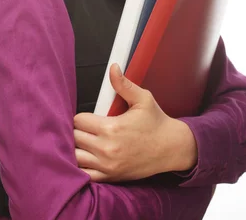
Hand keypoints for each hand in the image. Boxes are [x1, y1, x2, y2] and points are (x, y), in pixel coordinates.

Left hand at [73, 64, 197, 182]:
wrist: (171, 148)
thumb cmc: (156, 122)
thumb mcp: (143, 98)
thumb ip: (123, 84)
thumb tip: (113, 68)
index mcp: (111, 128)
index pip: (78, 121)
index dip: (80, 117)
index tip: (87, 116)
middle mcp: (107, 149)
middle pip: (74, 138)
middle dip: (76, 131)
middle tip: (84, 128)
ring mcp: (107, 166)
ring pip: (75, 157)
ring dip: (76, 148)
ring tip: (83, 141)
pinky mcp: (110, 177)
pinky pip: (84, 175)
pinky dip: (81, 166)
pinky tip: (87, 157)